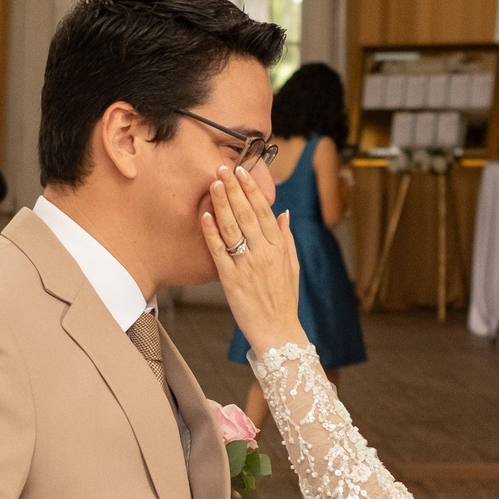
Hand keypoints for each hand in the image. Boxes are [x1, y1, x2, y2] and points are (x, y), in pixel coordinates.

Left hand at [201, 164, 306, 353]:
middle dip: (235, 188)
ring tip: (214, 183)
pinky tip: (205, 215)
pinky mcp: (230, 279)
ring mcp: (246, 265)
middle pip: (247, 213)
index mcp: (279, 248)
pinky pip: (219, 251)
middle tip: (223, 167)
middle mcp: (263, 253)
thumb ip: (287, 238)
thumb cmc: (285, 300)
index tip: (243, 171)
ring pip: (232, 227)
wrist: (278, 331)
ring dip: (222, 203)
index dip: (252, 190)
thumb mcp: (293, 266)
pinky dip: (211, 232)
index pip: (264, 211)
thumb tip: (283, 213)